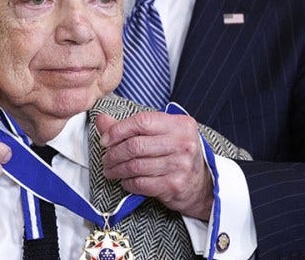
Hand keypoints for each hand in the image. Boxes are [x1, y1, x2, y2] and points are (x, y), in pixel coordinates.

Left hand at [96, 111, 213, 219]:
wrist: (202, 185)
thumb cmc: (178, 155)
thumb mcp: (161, 134)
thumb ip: (131, 126)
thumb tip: (102, 120)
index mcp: (180, 124)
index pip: (142, 122)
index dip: (118, 130)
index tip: (105, 140)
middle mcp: (183, 143)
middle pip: (136, 145)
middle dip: (114, 153)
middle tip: (106, 159)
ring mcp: (180, 165)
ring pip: (135, 165)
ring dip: (117, 169)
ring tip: (111, 170)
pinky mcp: (174, 185)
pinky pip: (141, 183)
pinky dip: (127, 182)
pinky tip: (124, 181)